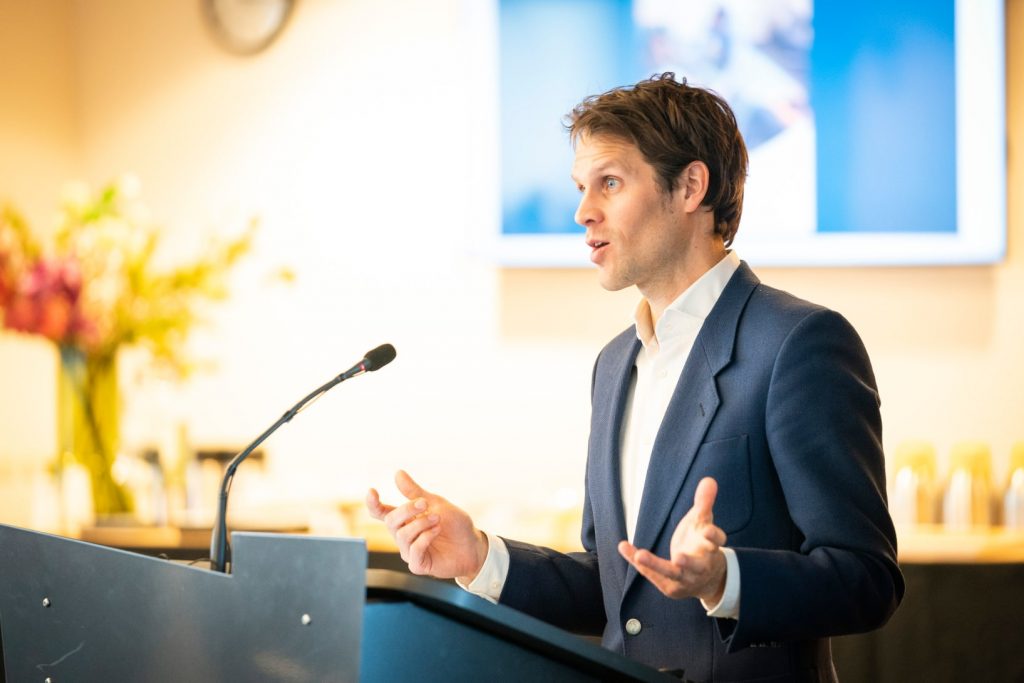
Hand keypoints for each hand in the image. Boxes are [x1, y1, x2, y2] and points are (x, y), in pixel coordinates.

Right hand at [366, 470, 487, 581]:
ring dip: (420, 524)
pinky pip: (413, 551)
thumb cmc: (454, 524)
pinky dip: (425, 538)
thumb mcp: (435, 503)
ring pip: (402, 536)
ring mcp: (409, 551)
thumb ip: (415, 492)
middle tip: (424, 503)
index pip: (381, 513)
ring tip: (437, 519)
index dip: (373, 504)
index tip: (372, 491)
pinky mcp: (418, 565)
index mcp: (405, 520)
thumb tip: (398, 473)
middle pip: (390, 521)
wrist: (474, 544)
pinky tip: (436, 531)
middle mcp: (403, 535)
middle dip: (406, 510)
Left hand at [618, 477, 727, 603]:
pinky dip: (639, 563)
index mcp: (711, 549)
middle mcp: (701, 567)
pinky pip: (653, 574)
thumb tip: (709, 479)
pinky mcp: (671, 587)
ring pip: (671, 573)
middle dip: (688, 562)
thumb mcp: (703, 522)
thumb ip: (704, 502)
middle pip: (696, 566)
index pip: (716, 542)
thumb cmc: (701, 545)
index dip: (713, 536)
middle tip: (678, 556)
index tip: (707, 530)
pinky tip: (624, 548)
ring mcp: (686, 579)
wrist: (707, 580)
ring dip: (655, 565)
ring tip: (640, 555)